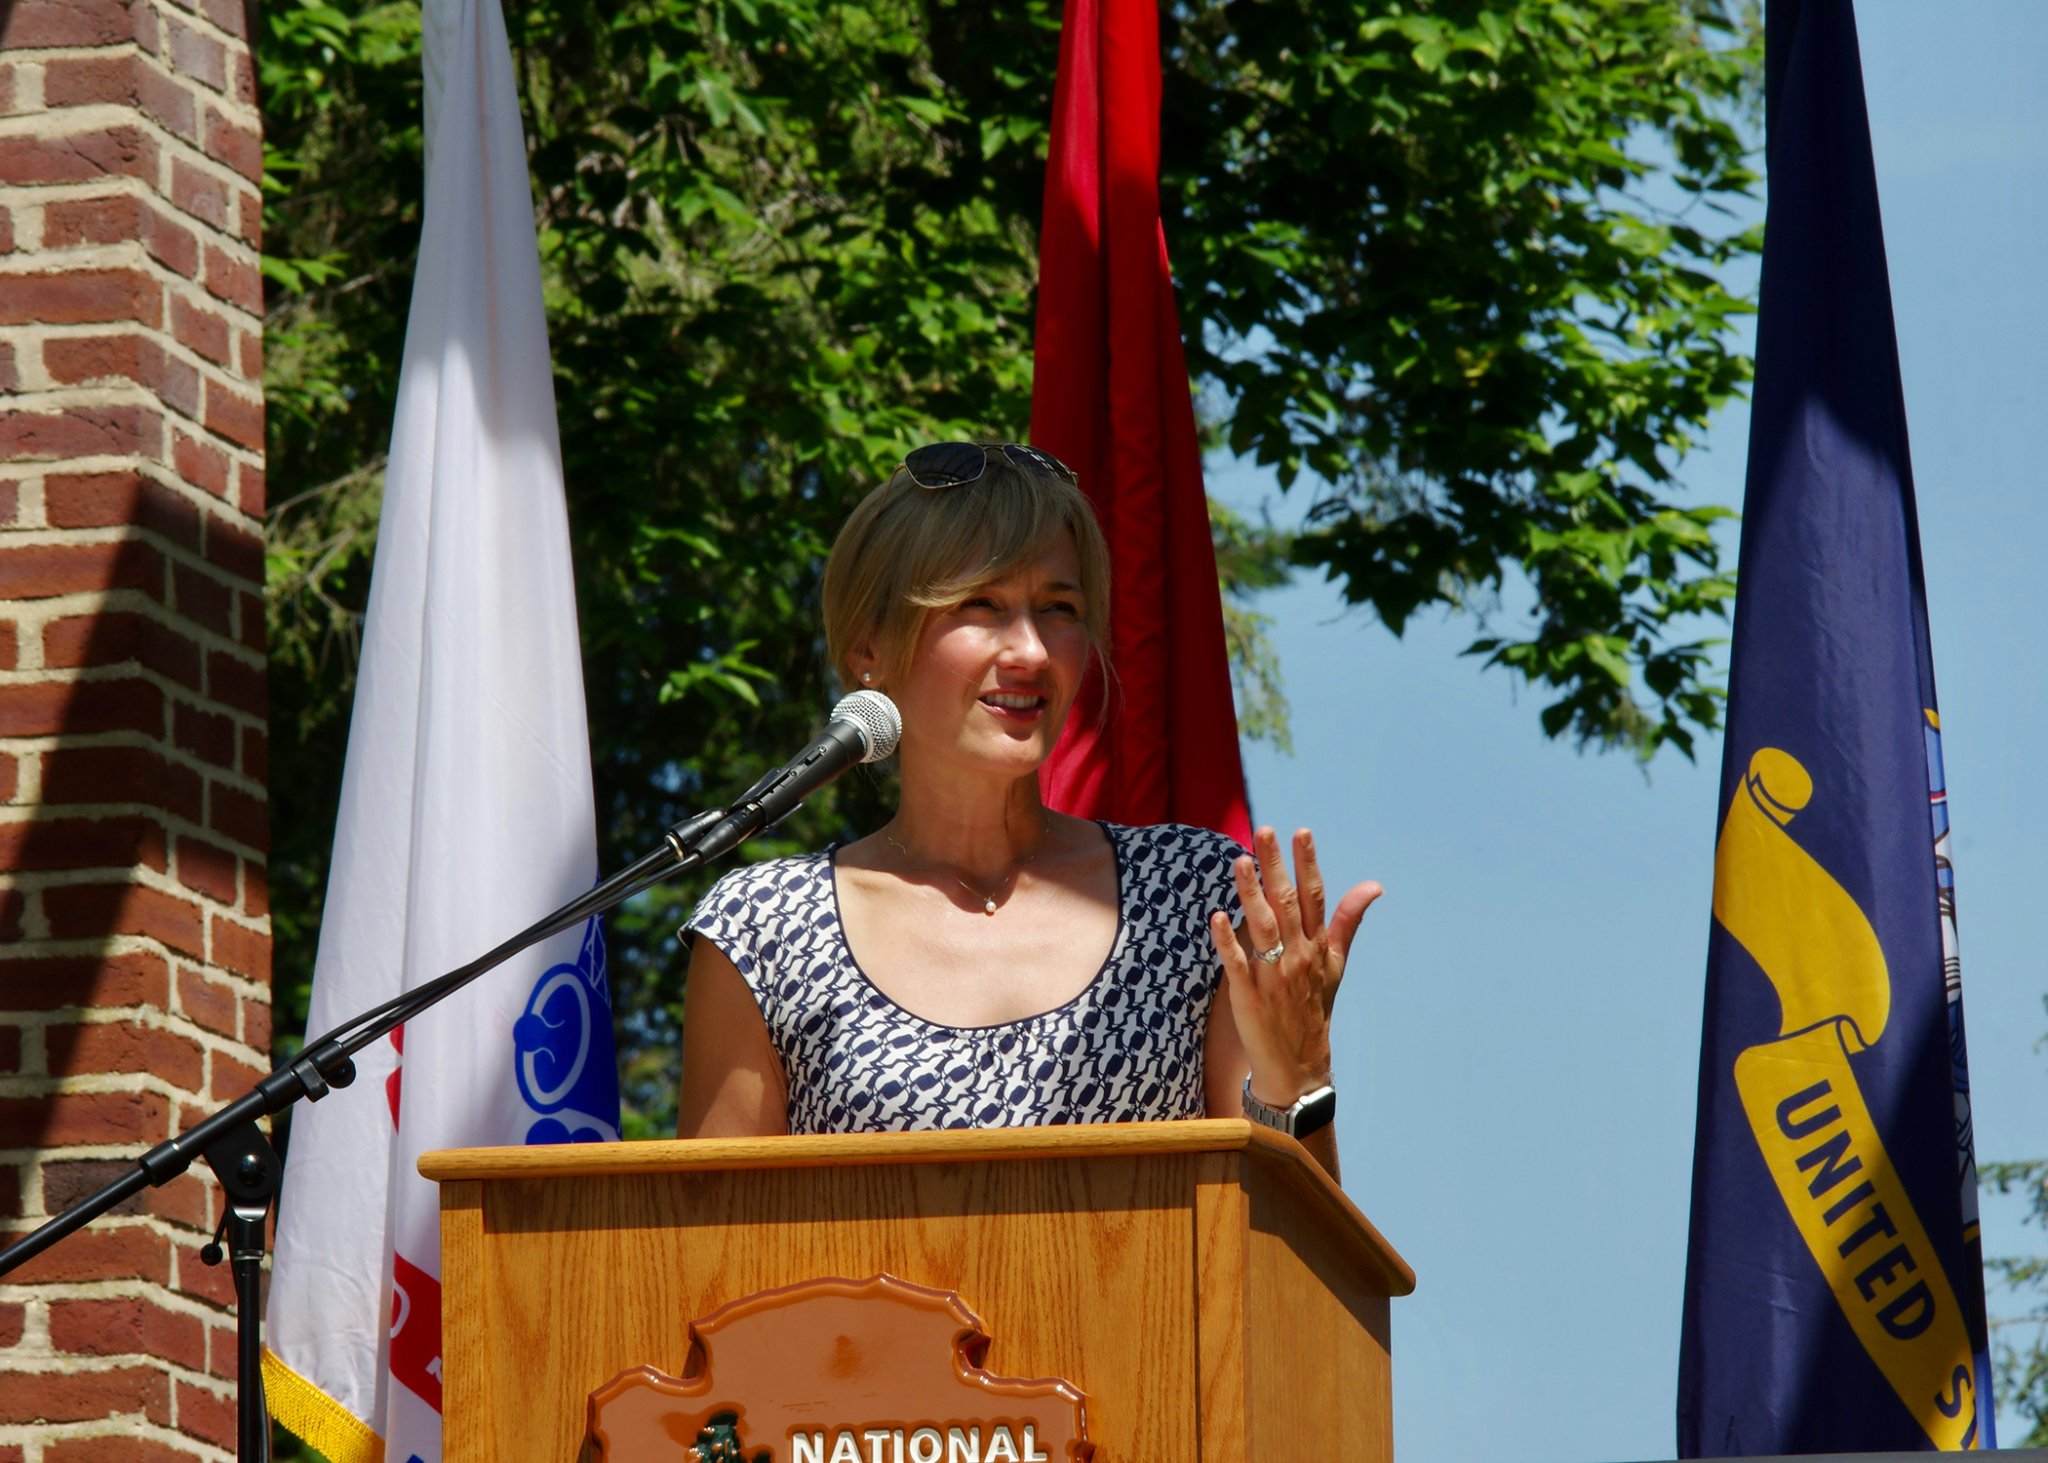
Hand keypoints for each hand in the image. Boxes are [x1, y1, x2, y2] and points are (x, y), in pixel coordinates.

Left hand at [1208, 826, 1381, 1105]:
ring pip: (1261, 928)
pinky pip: (1237, 965)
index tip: (1300, 832)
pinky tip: (1216, 918)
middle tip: (1264, 831)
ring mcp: (1273, 976)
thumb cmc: (1314, 1008)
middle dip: (1276, 866)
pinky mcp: (1249, 997)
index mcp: (1317, 946)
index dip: (1307, 864)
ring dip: (1250, 894)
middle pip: (1285, 903)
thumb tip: (1374, 885)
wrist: (1299, 1065)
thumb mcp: (1336, 964)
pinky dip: (1227, 942)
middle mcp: (1297, 956)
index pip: (1314, 897)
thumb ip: (1348, 921)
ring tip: (1240, 861)